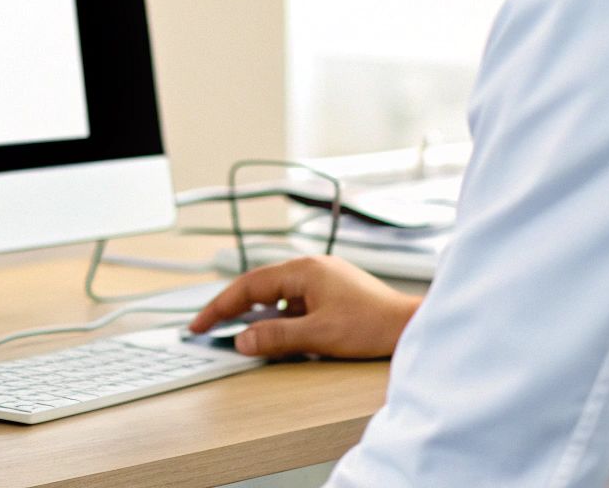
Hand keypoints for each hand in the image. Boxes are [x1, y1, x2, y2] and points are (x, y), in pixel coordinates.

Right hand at [187, 255, 421, 358]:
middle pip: (259, 287)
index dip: (220, 306)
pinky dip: (278, 318)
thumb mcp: (318, 335)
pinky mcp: (330, 293)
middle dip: (232, 309)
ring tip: (240, 335)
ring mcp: (321, 279)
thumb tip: (242, 339)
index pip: (248, 285)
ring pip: (276, 296)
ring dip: (257, 315)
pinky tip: (277, 335)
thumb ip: (277, 337)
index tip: (199, 324)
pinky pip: (293, 302)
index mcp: (303, 270)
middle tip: (208, 328)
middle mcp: (310, 269)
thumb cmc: (373, 324)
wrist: (409, 325)